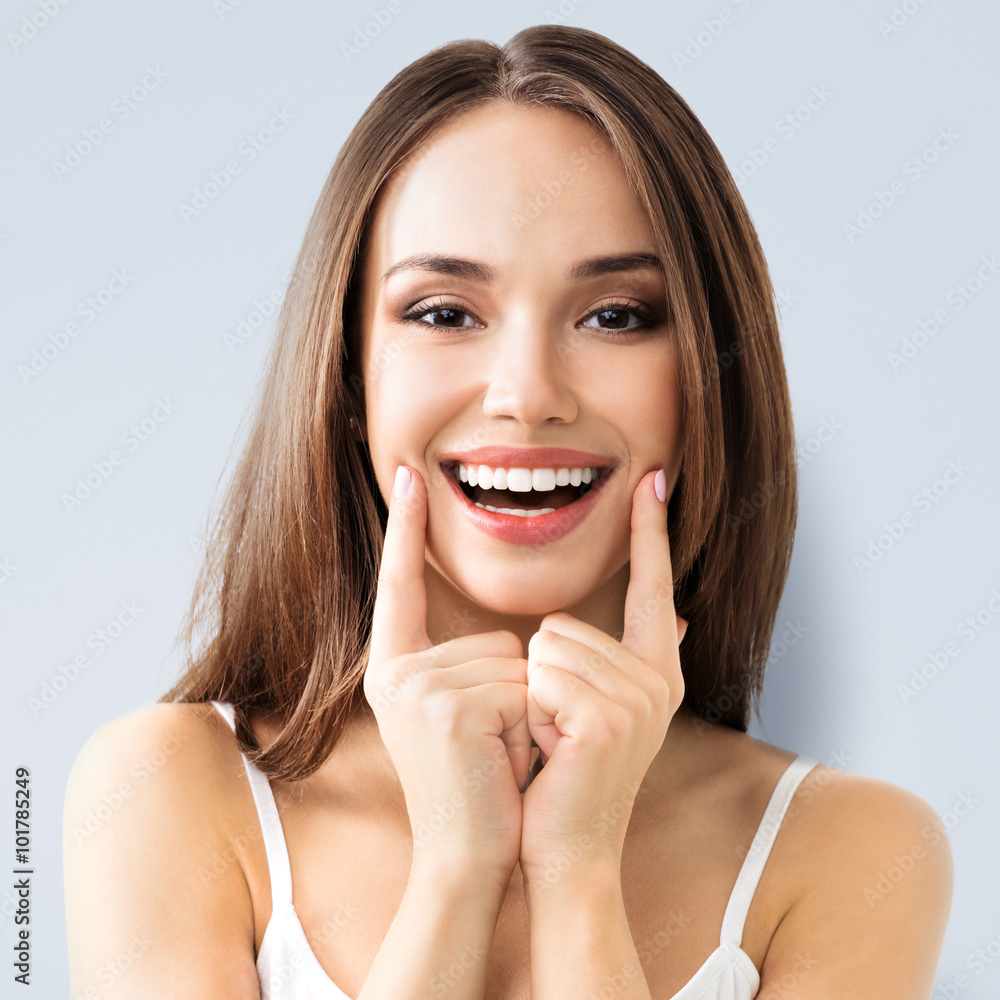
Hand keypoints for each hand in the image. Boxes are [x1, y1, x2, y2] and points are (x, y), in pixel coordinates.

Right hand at [363, 465, 532, 885]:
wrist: (467, 854)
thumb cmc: (478, 782)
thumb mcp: (472, 713)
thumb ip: (489, 666)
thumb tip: (551, 631)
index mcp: (398, 667)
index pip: (402, 585)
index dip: (405, 530)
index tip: (408, 475)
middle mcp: (396, 672)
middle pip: (497, 639)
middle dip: (516, 695)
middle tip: (491, 747)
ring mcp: (415, 687)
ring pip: (516, 663)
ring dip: (524, 714)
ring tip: (494, 756)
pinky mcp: (444, 706)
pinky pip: (521, 688)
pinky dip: (527, 728)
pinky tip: (498, 763)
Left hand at [518, 468, 686, 888]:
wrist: (563, 849)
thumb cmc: (567, 776)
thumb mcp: (601, 710)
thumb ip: (631, 659)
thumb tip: (683, 617)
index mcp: (657, 671)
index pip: (653, 584)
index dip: (651, 531)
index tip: (653, 476)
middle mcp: (658, 680)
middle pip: (562, 623)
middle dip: (542, 676)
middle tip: (559, 732)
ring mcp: (638, 700)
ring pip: (545, 645)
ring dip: (533, 697)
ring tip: (555, 744)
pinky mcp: (606, 719)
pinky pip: (541, 675)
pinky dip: (530, 714)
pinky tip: (551, 753)